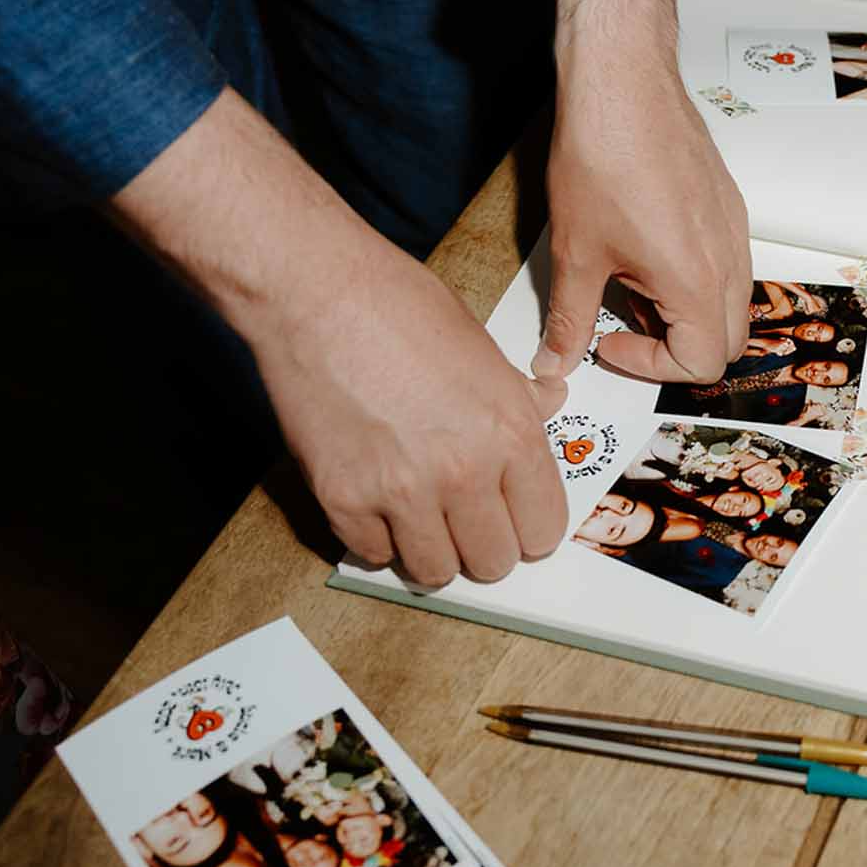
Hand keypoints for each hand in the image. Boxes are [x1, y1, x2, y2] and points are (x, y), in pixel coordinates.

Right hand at [249, 243, 568, 588]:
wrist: (317, 294)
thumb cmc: (401, 307)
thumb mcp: (483, 348)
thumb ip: (518, 394)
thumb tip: (549, 402)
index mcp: (510, 433)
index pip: (544, 528)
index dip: (530, 527)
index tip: (514, 520)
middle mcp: (464, 471)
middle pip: (494, 562)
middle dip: (484, 546)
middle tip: (466, 521)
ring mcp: (402, 492)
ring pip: (436, 572)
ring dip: (432, 551)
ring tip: (421, 518)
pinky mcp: (343, 500)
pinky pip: (375, 554)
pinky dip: (378, 538)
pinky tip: (377, 503)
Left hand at [531, 0, 749, 383]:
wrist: (622, 83)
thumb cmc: (602, 157)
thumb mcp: (575, 252)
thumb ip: (569, 318)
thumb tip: (554, 362)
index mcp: (697, 283)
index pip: (701, 363)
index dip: (650, 366)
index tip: (607, 342)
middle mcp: (730, 261)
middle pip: (728, 342)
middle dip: (677, 350)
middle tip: (625, 330)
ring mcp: (735, 231)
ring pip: (732, 303)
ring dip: (688, 315)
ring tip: (632, 288)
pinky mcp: (728, 205)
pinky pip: (729, 264)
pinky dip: (696, 279)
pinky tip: (647, 250)